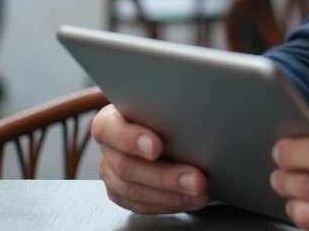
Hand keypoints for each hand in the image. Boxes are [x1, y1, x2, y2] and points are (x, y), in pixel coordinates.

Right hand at [91, 104, 208, 214]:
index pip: (109, 129)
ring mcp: (111, 173)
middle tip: (196, 179)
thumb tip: (196, 107)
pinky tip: (191, 200)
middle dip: (165, 176)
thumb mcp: (161, 101)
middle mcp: (108, 148)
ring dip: (171, 195)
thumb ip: (166, 106)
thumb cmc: (161, 108)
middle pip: (126, 167)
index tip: (157, 147)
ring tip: (200, 192)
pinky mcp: (121, 193)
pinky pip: (141, 206)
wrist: (161, 123)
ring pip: (134, 191)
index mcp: (110, 119)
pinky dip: (169, 204)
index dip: (130, 139)